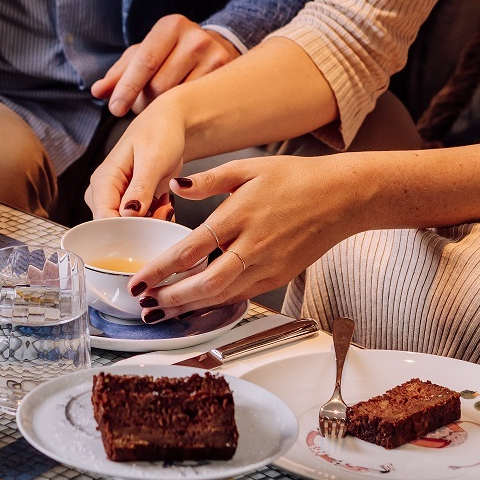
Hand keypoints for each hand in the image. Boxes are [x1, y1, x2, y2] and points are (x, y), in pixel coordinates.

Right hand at [84, 98, 188, 218]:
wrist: (169, 124)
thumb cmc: (159, 133)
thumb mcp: (153, 159)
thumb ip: (140, 188)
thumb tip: (128, 213)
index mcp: (103, 179)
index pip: (103, 218)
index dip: (126, 229)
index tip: (151, 225)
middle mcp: (104, 191)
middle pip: (114, 226)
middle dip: (142, 227)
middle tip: (165, 210)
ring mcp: (116, 197)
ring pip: (128, 227)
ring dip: (151, 223)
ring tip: (167, 204)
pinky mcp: (130, 201)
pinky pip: (139, 221)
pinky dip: (154, 219)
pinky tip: (165, 205)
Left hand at [91, 15, 237, 116]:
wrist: (216, 47)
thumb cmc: (170, 53)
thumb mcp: (144, 54)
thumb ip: (119, 73)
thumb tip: (97, 91)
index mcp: (170, 26)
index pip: (145, 61)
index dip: (127, 88)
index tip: (115, 109)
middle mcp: (195, 38)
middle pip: (160, 85)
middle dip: (144, 101)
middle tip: (143, 103)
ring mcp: (215, 56)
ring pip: (178, 98)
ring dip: (162, 108)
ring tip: (162, 102)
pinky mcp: (227, 75)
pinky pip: (196, 103)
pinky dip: (182, 110)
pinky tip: (181, 105)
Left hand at [127, 155, 366, 320]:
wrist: (341, 197)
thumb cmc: (294, 178)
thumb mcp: (248, 167)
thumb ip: (209, 180)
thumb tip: (175, 186)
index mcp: (240, 215)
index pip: (191, 249)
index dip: (161, 270)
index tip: (138, 280)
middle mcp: (253, 245)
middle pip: (205, 284)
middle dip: (171, 298)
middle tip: (146, 304)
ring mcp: (268, 265)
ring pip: (223, 296)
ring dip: (189, 307)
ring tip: (162, 311)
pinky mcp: (279, 277)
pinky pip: (241, 296)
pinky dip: (216, 304)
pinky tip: (195, 306)